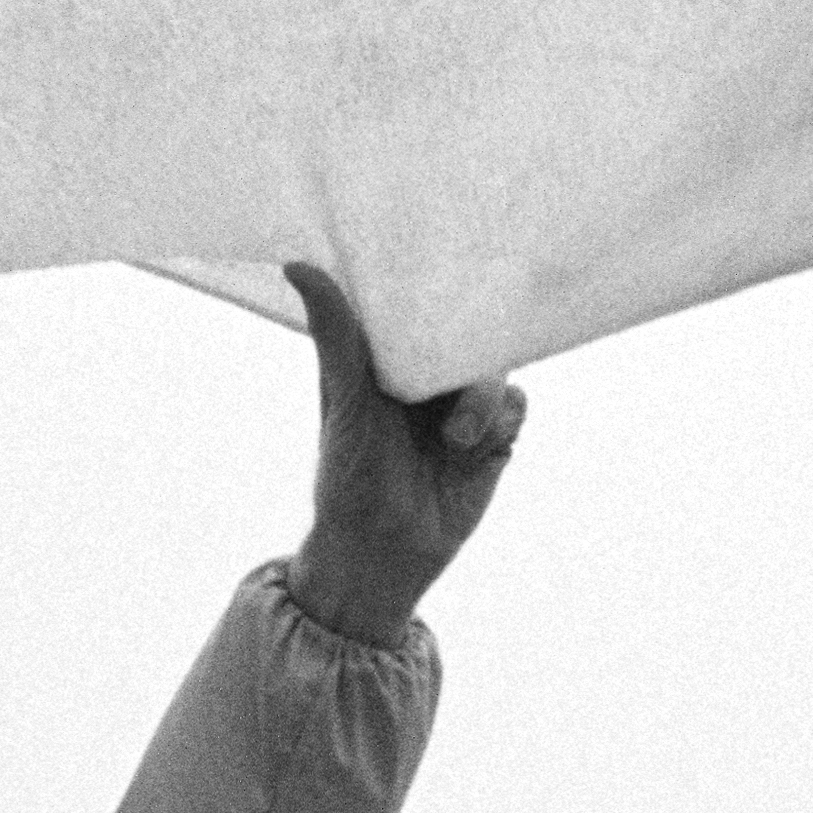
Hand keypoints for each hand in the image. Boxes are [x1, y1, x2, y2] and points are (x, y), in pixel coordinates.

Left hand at [282, 265, 525, 646]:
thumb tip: (297, 265)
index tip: (448, 262)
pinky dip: (498, 421)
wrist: (383, 549)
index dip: (434, 284)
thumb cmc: (348, 475)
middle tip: (460, 353)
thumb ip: (335, 334)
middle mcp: (430, 374)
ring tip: (454, 437)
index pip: (420, 305)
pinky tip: (470, 448)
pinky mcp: (494, 435)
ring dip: (480, 398)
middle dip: (472, 337)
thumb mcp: (342, 398)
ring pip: (496, 368)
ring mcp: (465, 403)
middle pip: (470, 331)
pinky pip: (515, 405)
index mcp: (391, 357)